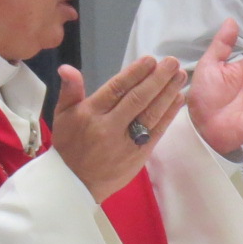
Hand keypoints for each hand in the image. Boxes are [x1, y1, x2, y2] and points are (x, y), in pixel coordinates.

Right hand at [52, 57, 184, 202]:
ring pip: (151, 114)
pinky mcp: (139, 155)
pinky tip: (178, 99)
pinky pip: (157, 132)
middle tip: (172, 63)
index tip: (150, 60)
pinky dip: (169, 115)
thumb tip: (67, 67)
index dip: (135, 73)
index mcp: (90, 114)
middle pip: (138, 99)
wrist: (75, 184)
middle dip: (158, 79)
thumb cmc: (70, 145)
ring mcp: (127, 143)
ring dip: (168, 94)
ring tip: (180, 77)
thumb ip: (69, 89)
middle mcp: (110, 127)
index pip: (116, 89)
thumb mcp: (62, 115)